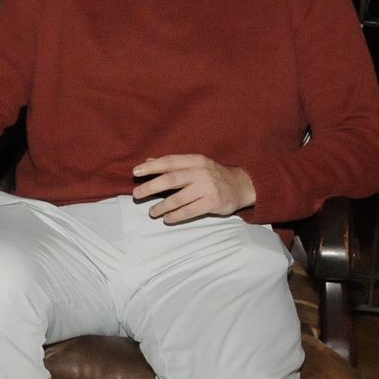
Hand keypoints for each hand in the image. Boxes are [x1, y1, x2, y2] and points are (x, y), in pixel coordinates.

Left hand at [132, 154, 255, 222]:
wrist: (242, 185)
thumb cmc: (213, 174)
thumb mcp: (196, 164)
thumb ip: (173, 164)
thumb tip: (148, 161)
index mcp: (195, 160)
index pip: (169, 162)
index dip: (151, 167)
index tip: (136, 172)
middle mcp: (201, 172)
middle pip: (171, 179)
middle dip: (151, 187)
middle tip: (137, 194)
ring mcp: (207, 188)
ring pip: (178, 198)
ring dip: (162, 206)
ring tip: (152, 212)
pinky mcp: (212, 203)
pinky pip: (189, 211)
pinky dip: (175, 216)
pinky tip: (167, 219)